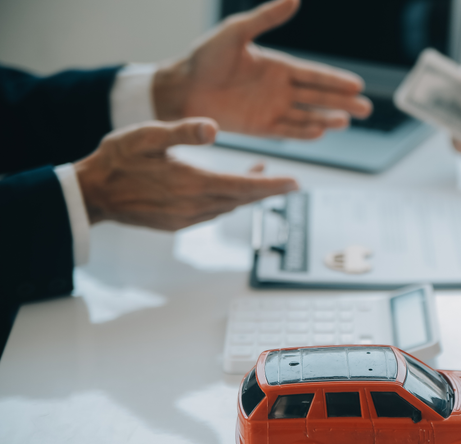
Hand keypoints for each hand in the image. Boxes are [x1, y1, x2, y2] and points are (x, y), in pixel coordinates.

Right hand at [74, 118, 297, 229]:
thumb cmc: (117, 161)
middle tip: (291, 183)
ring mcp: (186, 219)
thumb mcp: (147, 136)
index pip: (243, 187)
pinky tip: (231, 190)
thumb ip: (182, 131)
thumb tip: (213, 128)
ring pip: (229, 207)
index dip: (271, 185)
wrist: (92, 194)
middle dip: (268, 191)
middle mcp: (194, 206)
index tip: (295, 183)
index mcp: (191, 184)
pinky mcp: (178, 225)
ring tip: (263, 176)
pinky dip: (228, 201)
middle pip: (242, 200)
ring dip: (248, 194)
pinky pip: (213, 213)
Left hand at [152, 0, 371, 139]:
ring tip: (346, 122)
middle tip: (365, 109)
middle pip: (318, 97)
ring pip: (307, 116)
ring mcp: (271, 110)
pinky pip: (287, 131)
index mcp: (278, 66)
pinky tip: (320, 133)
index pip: (314, 74)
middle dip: (342, 103)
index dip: (336, 80)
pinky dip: (303, 132)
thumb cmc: (205, 57)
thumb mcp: (236, 32)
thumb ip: (266, 18)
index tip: (358, 85)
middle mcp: (279, 89)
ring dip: (327, 119)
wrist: (180, 87)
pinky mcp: (259, 128)